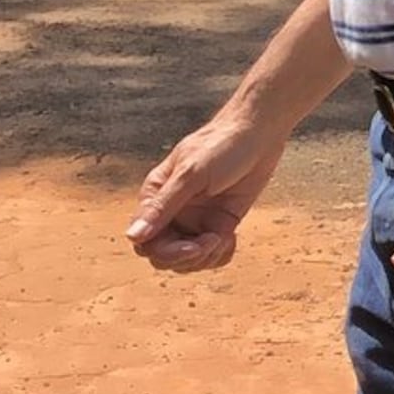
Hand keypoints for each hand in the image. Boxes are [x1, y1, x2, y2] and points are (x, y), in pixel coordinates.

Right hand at [128, 105, 286, 274]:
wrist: (259, 133)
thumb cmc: (221, 146)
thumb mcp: (190, 176)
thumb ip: (163, 207)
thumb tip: (133, 236)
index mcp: (155, 197)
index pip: (145, 241)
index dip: (165, 252)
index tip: (192, 247)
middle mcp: (172, 211)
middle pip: (164, 256)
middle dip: (187, 257)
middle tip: (210, 242)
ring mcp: (195, 219)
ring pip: (188, 260)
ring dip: (206, 257)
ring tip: (223, 237)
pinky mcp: (219, 224)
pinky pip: (212, 254)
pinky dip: (221, 254)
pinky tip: (231, 238)